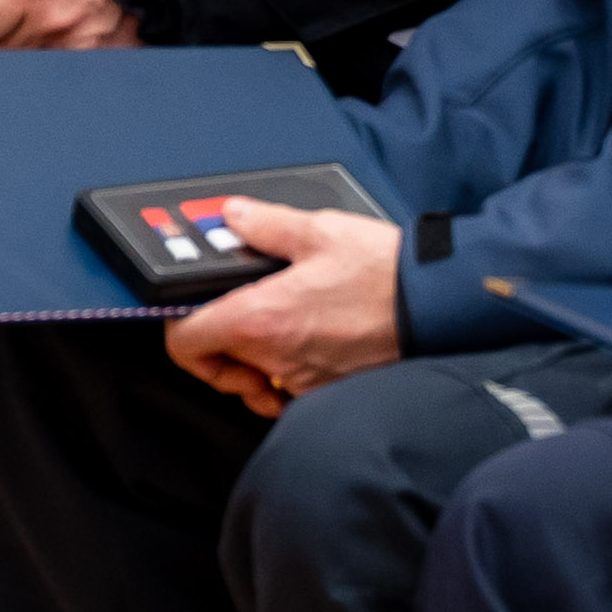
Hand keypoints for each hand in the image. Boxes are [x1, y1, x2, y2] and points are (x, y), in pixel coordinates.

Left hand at [164, 202, 400, 415]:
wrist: (434, 304)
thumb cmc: (382, 271)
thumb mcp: (318, 232)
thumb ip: (266, 225)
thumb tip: (234, 217)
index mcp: (259, 319)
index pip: (185, 343)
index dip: (177, 328)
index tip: (188, 315)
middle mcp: (275, 360)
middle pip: (217, 368)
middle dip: (218, 348)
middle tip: (235, 319)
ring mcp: (301, 382)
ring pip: (254, 384)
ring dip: (253, 364)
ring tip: (272, 332)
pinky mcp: (328, 392)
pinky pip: (289, 394)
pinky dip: (286, 378)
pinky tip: (302, 349)